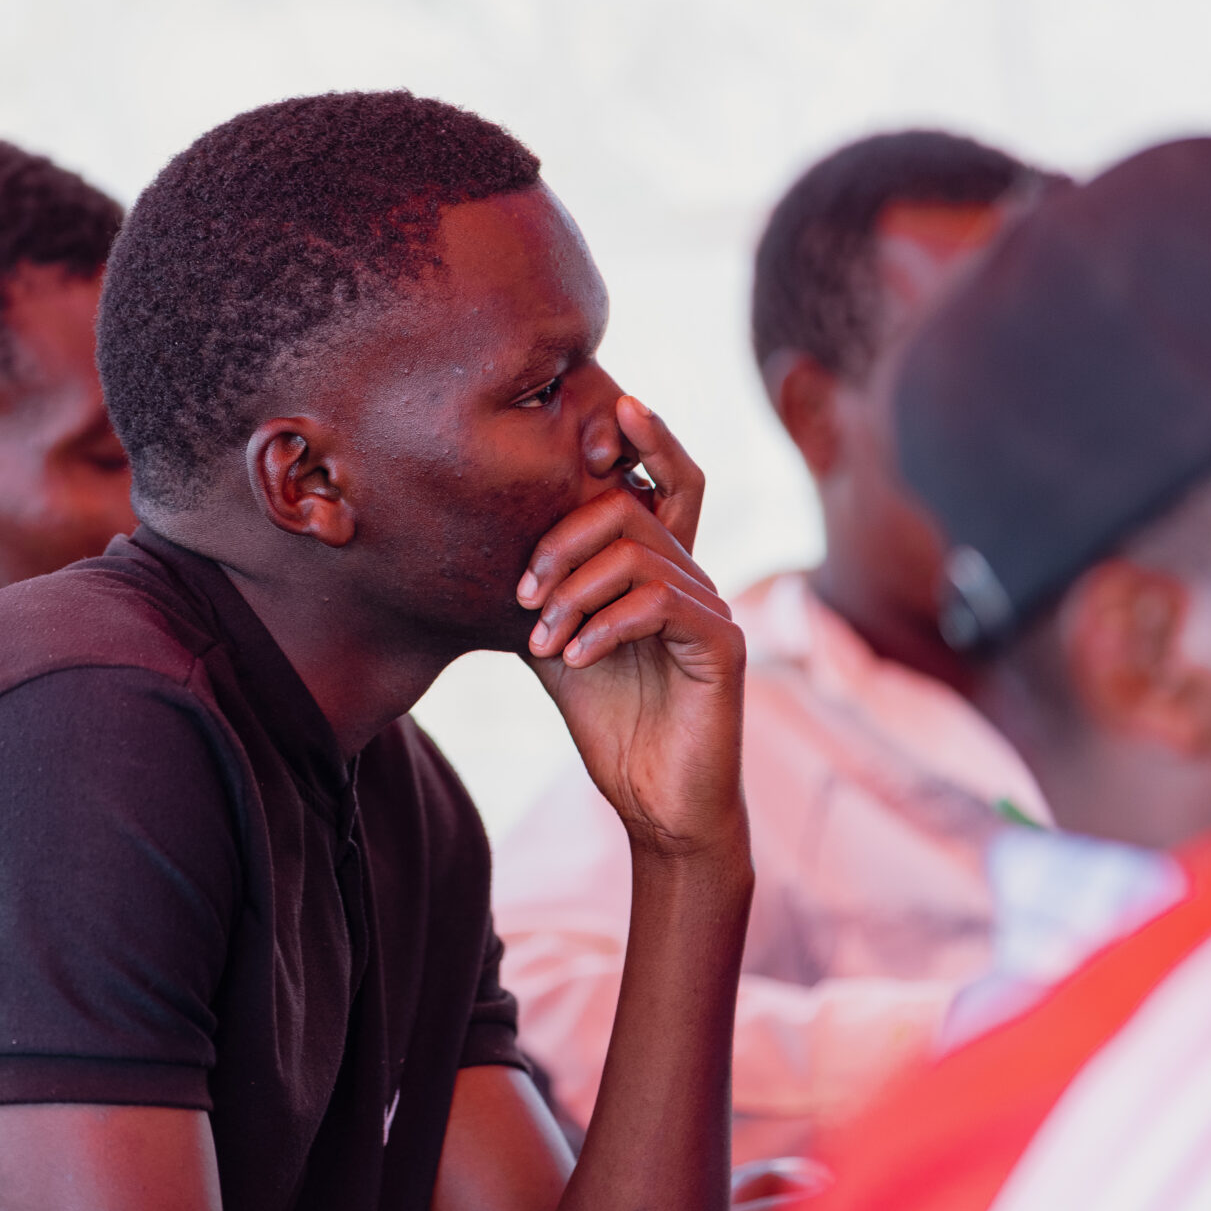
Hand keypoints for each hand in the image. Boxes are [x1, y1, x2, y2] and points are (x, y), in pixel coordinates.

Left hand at [517, 396, 746, 866]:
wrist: (658, 805)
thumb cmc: (612, 727)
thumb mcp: (559, 647)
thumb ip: (544, 594)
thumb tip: (489, 548)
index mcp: (659, 570)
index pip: (667, 480)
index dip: (648, 437)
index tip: (613, 405)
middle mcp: (693, 577)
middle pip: (631, 507)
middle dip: (563, 539)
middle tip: (523, 593)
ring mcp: (712, 608)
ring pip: (636, 554)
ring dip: (573, 594)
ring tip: (544, 640)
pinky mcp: (721, 646)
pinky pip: (658, 602)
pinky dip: (604, 625)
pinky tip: (575, 658)